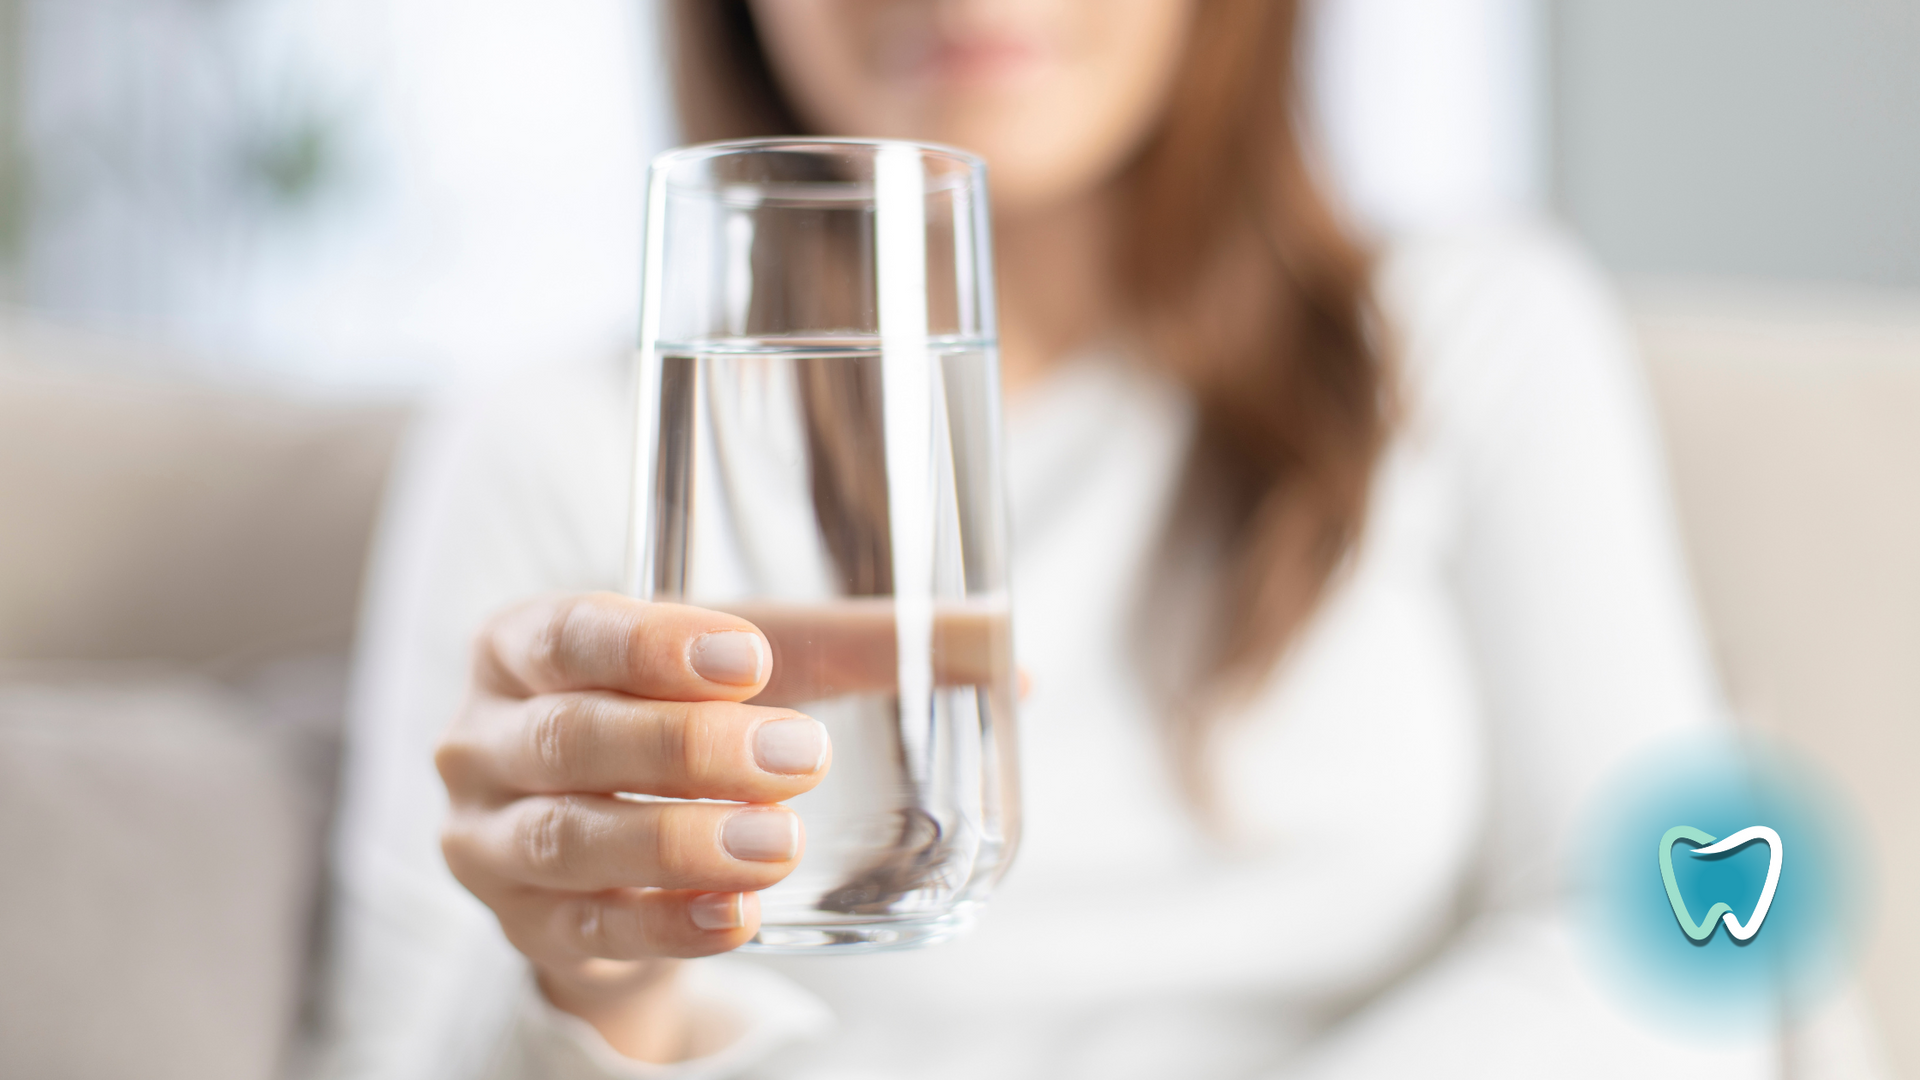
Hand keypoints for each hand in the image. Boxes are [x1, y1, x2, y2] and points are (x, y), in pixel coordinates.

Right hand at [435, 593, 830, 1060]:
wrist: (611, 843)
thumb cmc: (680, 717)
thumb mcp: (758, 667)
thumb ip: (867, 646)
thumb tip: (1003, 642)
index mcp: (522, 644)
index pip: (571, 633)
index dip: (654, 645)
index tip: (750, 659)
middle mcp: (481, 737)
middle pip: (570, 736)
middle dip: (685, 748)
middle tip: (799, 757)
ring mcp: (488, 838)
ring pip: (568, 838)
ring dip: (678, 842)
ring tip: (779, 844)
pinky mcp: (523, 924)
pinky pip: (590, 929)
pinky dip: (667, 924)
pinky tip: (738, 916)